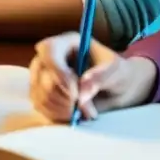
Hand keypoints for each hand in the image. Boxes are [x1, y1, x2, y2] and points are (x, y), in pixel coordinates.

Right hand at [28, 32, 158, 122]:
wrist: (116, 90)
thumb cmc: (117, 73)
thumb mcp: (116, 71)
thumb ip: (100, 78)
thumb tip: (81, 94)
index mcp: (67, 43)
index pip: (48, 50)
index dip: (58, 72)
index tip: (75, 94)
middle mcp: (50, 57)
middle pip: (44, 78)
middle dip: (67, 99)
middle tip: (89, 110)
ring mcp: (43, 76)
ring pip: (41, 96)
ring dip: (64, 110)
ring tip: (86, 112)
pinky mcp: (41, 94)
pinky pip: (41, 107)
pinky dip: (58, 116)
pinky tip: (75, 115)